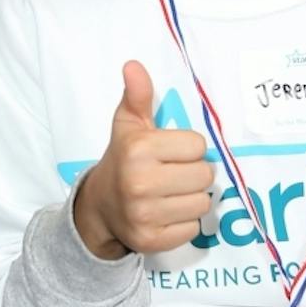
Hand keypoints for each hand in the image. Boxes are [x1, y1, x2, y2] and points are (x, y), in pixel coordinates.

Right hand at [73, 62, 212, 259]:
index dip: (187, 148)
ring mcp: (146, 215)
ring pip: (203, 203)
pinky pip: (193, 228)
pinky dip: (184, 221)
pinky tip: (166, 212)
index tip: (170, 151)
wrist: (100, 207)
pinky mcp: (152, 241)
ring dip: (191, 197)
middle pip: (205, 176)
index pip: (197, 146)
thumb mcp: (128, 125)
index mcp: (138, 149)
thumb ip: (137, 95)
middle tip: (173, 172)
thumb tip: (133, 65)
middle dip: (193, 173)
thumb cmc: (122, 159)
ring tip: (170, 192)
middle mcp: (141, 183)